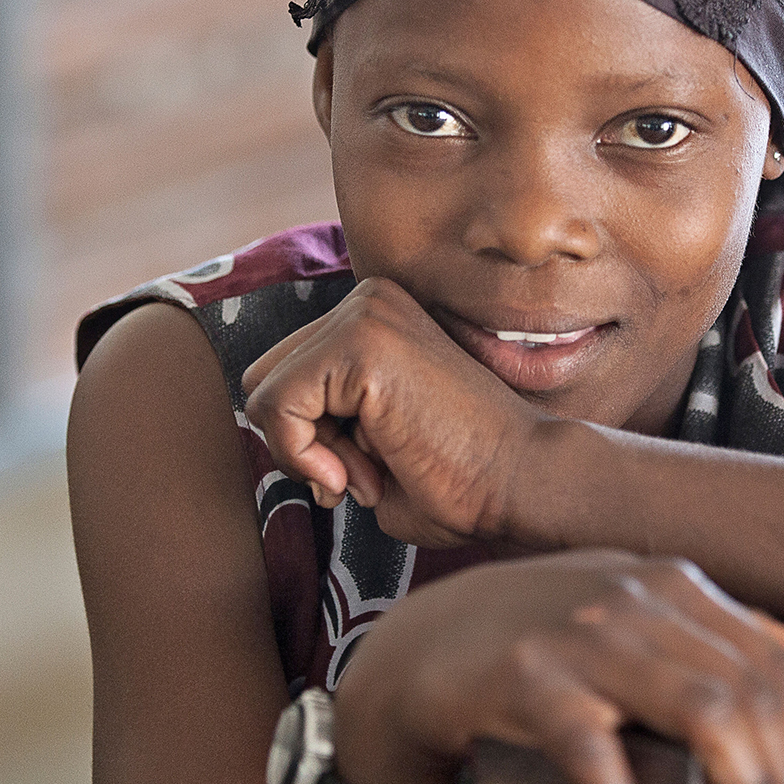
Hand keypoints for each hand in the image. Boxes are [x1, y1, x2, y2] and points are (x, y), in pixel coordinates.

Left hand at [242, 277, 545, 546]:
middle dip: (301, 442)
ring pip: (263, 393)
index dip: (310, 441)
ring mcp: (363, 313)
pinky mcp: (358, 341)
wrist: (520, 483)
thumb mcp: (369, 440)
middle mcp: (367, 301)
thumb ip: (319, 422)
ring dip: (306, 453)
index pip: (286, 377)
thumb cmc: (459, 480)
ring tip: (374, 472)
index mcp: (375, 317)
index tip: (366, 474)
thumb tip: (262, 421)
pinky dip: (301, 455)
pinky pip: (275, 405)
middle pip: (266, 379)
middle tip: (365, 476)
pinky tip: (362, 473)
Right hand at [331, 551, 783, 783]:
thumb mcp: (634, 611)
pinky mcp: (525, 677)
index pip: (776, 662)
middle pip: (750, 692)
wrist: (428, 643)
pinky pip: (590, 741)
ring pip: (702, 710)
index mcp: (669, 582)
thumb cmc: (538, 633)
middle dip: (774, 773)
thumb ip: (720, 631)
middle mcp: (633, 597)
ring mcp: (580, 633)